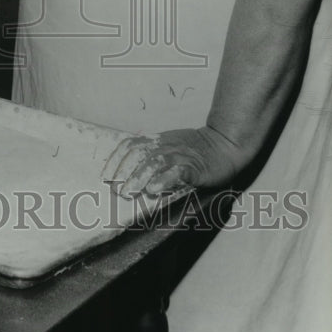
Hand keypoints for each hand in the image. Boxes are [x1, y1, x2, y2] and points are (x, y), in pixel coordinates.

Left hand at [101, 126, 245, 197]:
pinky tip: (154, 189)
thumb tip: (127, 174)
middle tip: (116, 190)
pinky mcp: (196, 167)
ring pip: (155, 162)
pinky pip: (178, 171)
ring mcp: (181, 155)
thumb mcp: (170, 146)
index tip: (105, 176)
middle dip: (124, 171)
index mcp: (157, 140)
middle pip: (138, 154)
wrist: (225, 144)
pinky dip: (164, 180)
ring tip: (129, 192)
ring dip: (139, 177)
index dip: (116, 159)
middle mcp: (166, 145)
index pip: (130, 145)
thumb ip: (151, 155)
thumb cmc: (195, 150)